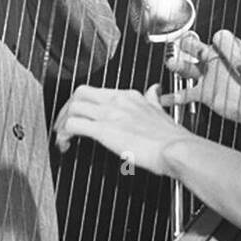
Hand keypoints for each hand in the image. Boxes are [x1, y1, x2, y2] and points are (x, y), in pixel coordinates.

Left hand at [54, 84, 191, 176]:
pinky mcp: (105, 130)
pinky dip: (64, 133)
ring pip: (73, 106)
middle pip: (80, 93)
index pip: (97, 91)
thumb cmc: (172, 138)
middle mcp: (117, 100)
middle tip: (65, 124)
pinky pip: (74, 125)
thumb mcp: (161, 110)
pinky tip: (66, 143)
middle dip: (67, 108)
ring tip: (63, 136)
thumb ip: (153, 99)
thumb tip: (153, 90)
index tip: (82, 117)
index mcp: (129, 96)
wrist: (177, 149)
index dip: (84, 104)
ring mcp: (110, 114)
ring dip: (63, 122)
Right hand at [161, 4, 240, 134]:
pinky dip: (173, 96)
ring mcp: (210, 77)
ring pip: (188, 67)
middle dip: (189, 43)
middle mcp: (218, 61)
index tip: (236, 61)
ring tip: (171, 63)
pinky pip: (186, 94)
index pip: (220, 38)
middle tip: (184, 41)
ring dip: (179, 64)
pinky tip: (164, 98)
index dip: (227, 47)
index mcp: (231, 49)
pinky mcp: (206, 94)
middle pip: (196, 46)